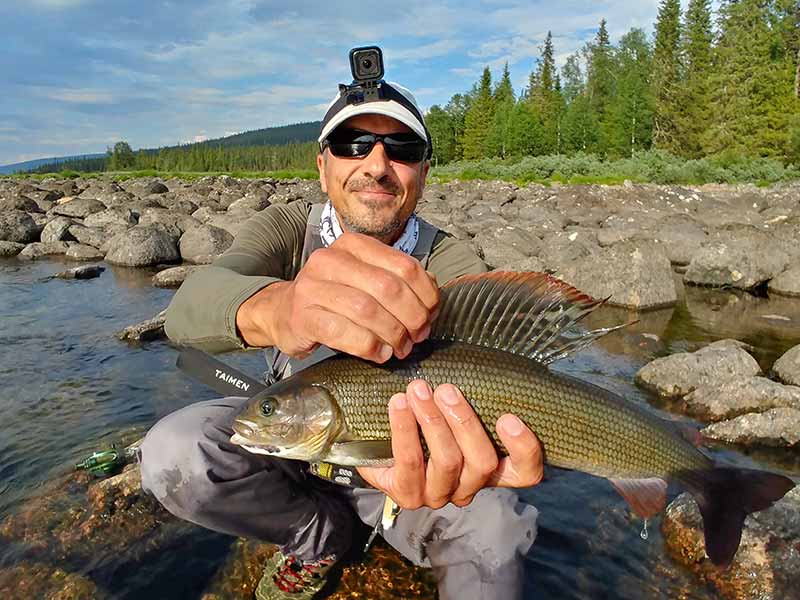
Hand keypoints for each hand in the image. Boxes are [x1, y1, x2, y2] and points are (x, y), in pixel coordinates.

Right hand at [235, 232, 438, 360]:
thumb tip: (433, 292)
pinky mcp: (303, 316)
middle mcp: (331, 260)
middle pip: (388, 288)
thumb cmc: (334, 298)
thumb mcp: (365, 279)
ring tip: (400, 347)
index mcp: (354, 245)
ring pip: (367, 310)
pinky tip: (380, 354)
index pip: (404, 265)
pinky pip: (344, 332)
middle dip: (412, 317)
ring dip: (392, 334)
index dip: (426, 294)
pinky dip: (369, 346)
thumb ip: (398, 281)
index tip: (431, 314)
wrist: (283, 311)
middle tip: (418, 336)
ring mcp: (313, 287)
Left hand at [357, 380, 543, 509]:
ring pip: (448, 461)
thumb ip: (468, 401)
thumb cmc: (424, 423)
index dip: (524, 448)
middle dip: (464, 421)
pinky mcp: (408, 494)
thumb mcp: (453, 412)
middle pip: (483, 462)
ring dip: (432, 420)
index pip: (526, 472)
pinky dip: (404, 429)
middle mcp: (469, 487)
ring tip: (418, 390)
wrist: (377, 445)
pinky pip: (410, 462)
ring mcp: (439, 494)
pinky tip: (398, 404)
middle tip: (447, 389)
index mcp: (491, 470)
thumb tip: (478, 364)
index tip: (509, 417)